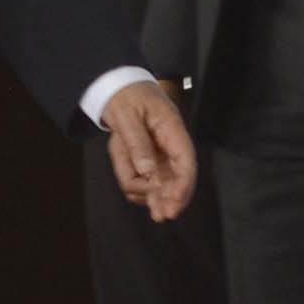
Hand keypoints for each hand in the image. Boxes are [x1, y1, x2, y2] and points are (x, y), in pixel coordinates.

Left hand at [103, 80, 198, 222]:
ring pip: (157, 182)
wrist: (117, 87)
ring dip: (145, 191)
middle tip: (161, 216)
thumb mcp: (127, 117)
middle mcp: (170, 144)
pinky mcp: (149, 159)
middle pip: (178, 177)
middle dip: (170, 198)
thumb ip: (137, 144)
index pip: (186, 160)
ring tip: (133, 189)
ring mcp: (160, 153)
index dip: (184, 184)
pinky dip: (133, 184)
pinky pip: (142, 179)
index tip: (175, 204)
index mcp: (172, 129)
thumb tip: (148, 172)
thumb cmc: (126, 96)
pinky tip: (130, 179)